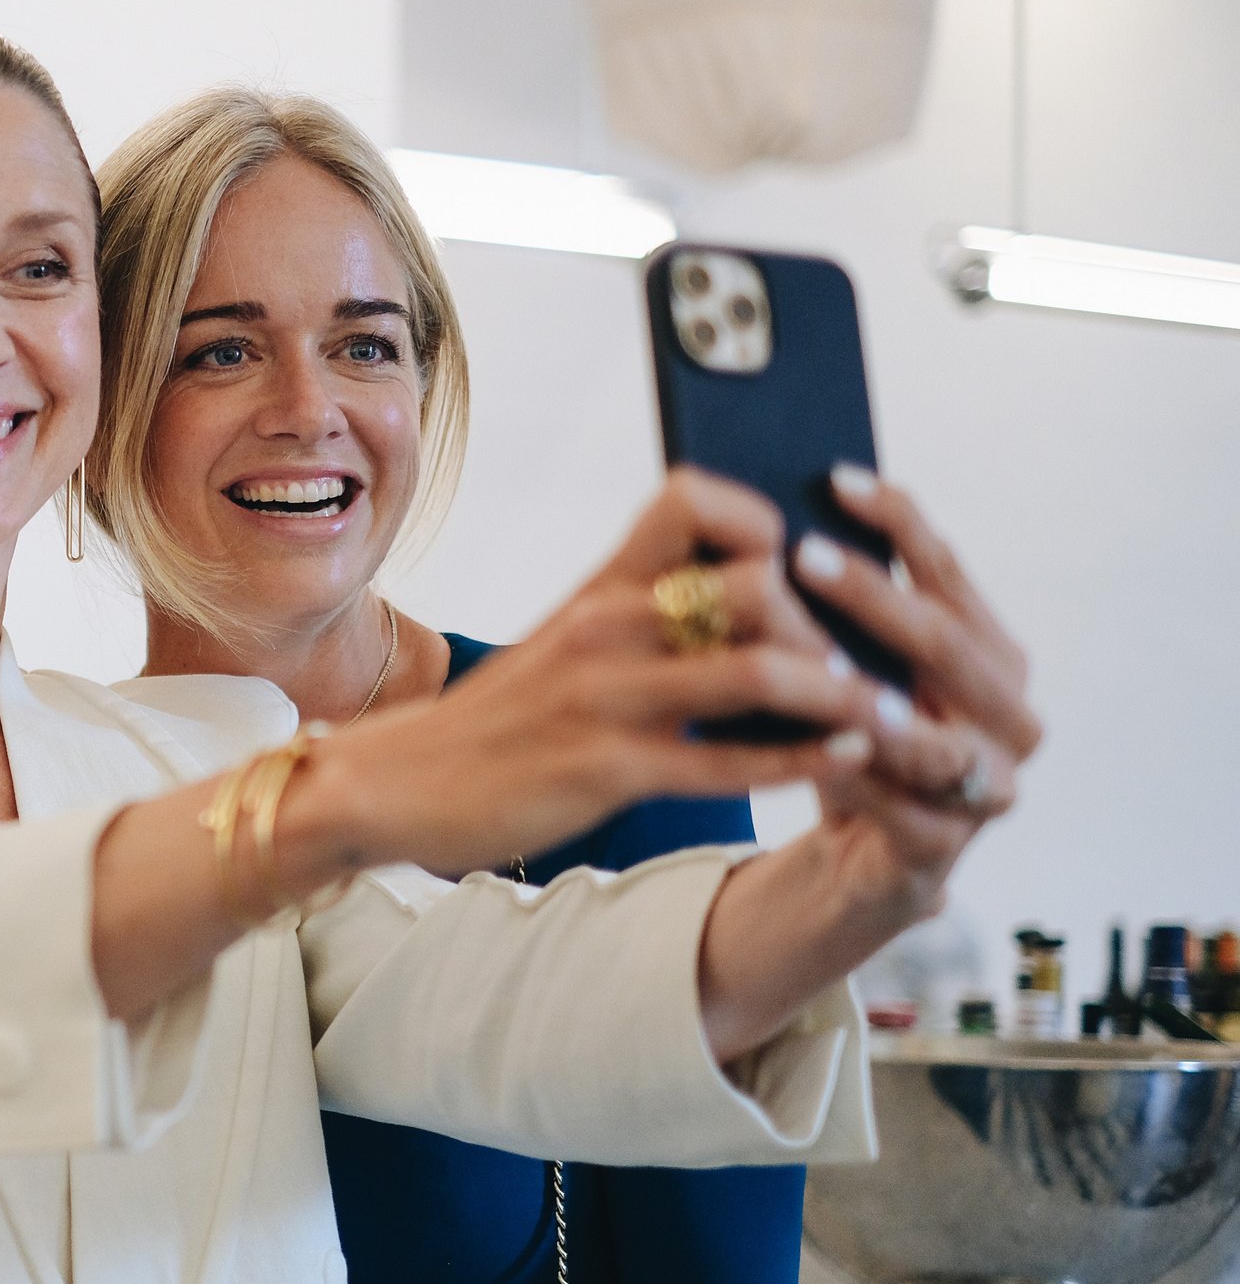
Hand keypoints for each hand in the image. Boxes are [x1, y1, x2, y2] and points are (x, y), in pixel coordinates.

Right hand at [320, 469, 889, 873]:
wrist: (394, 783)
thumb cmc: (492, 722)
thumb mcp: (561, 644)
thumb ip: (639, 616)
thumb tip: (739, 601)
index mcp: (598, 587)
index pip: (694, 501)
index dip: (766, 520)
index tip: (808, 561)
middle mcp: (605, 626)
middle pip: (751, 582)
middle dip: (832, 619)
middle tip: (884, 652)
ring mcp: (604, 697)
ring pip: (754, 669)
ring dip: (838, 693)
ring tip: (890, 713)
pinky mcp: (604, 769)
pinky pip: (723, 759)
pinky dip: (796, 760)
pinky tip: (845, 758)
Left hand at [788, 465, 1039, 928]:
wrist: (855, 854)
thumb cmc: (848, 737)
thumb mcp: (846, 666)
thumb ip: (836, 609)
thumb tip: (774, 515)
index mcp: (994, 654)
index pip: (948, 571)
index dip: (898, 521)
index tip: (834, 478)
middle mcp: (1010, 717)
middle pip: (946, 642)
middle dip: (874, 596)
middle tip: (803, 554)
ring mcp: (988, 788)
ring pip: (933, 737)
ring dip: (868, 698)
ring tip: (811, 660)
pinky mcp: (944, 851)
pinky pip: (901, 809)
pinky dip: (855, 777)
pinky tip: (809, 749)